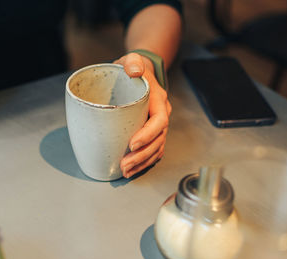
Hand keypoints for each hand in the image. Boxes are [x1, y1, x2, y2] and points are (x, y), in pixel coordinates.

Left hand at [114, 52, 171, 177]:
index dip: (148, 134)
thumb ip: (133, 62)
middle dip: (142, 155)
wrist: (140, 72)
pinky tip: (132, 170)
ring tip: (126, 171)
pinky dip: (144, 162)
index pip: (159, 121)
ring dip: (142, 162)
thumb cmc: (134, 69)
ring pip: (156, 148)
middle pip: (158, 140)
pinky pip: (153, 150)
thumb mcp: (132, 60)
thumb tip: (133, 70)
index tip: (132, 144)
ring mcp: (157, 125)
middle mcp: (161, 115)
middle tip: (124, 164)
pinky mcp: (151, 132)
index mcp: (158, 100)